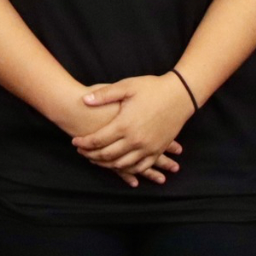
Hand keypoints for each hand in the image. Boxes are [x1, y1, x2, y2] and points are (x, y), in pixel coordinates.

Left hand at [55, 97, 181, 186]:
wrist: (180, 95)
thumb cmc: (152, 88)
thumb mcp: (127, 86)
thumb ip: (104, 94)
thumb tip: (84, 100)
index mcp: (125, 125)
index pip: (98, 140)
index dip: (83, 142)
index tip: (74, 141)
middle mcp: (135, 140)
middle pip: (107, 155)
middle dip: (91, 155)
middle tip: (81, 152)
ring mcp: (148, 147)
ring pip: (122, 164)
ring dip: (107, 164)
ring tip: (96, 159)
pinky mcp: (158, 150)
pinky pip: (140, 166)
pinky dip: (128, 169)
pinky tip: (119, 165)